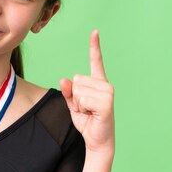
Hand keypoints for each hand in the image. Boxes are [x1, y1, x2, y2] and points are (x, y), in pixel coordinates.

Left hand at [60, 30, 114, 153]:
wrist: (97, 140)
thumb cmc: (87, 121)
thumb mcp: (73, 105)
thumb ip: (68, 92)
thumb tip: (64, 80)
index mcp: (98, 82)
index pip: (95, 61)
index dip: (95, 46)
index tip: (95, 32)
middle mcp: (105, 84)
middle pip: (76, 80)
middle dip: (75, 97)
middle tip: (86, 108)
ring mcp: (107, 93)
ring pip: (78, 90)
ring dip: (78, 104)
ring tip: (89, 112)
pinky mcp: (106, 103)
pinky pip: (82, 99)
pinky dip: (82, 109)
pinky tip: (92, 114)